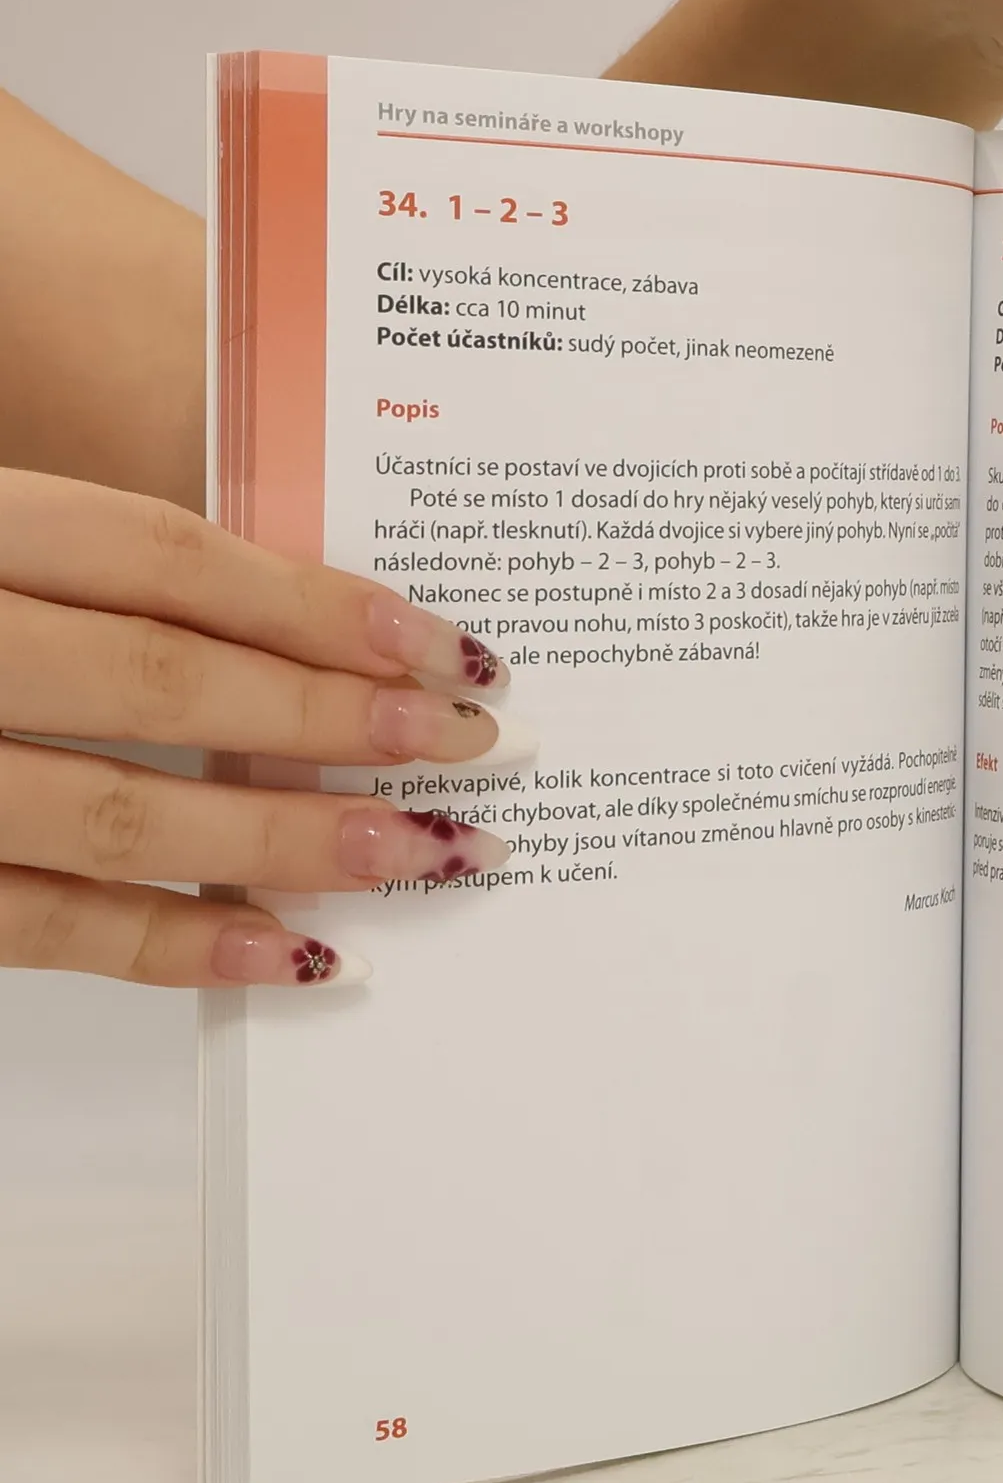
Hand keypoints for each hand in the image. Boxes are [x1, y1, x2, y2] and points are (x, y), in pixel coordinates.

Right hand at [0, 470, 532, 985]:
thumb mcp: (4, 529)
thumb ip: (112, 565)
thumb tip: (309, 614)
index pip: (165, 557)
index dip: (316, 605)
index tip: (444, 646)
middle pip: (168, 683)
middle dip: (340, 721)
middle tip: (476, 743)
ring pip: (128, 818)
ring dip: (296, 842)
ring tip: (431, 850)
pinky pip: (53, 928)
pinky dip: (185, 948)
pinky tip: (303, 953)